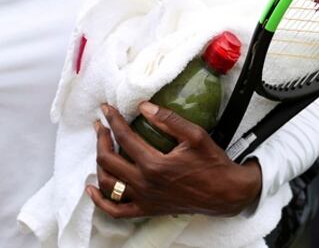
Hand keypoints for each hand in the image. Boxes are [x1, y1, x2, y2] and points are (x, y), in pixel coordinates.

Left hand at [87, 102, 261, 218]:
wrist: (226, 193)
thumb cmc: (212, 164)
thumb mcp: (195, 136)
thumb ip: (168, 120)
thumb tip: (143, 106)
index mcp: (155, 165)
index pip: (124, 137)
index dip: (112, 120)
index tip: (105, 108)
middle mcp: (145, 184)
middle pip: (108, 160)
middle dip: (101, 138)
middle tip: (101, 125)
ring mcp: (144, 199)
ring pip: (108, 183)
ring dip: (99, 163)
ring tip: (101, 146)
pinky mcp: (147, 210)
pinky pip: (116, 211)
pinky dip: (100, 201)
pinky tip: (92, 188)